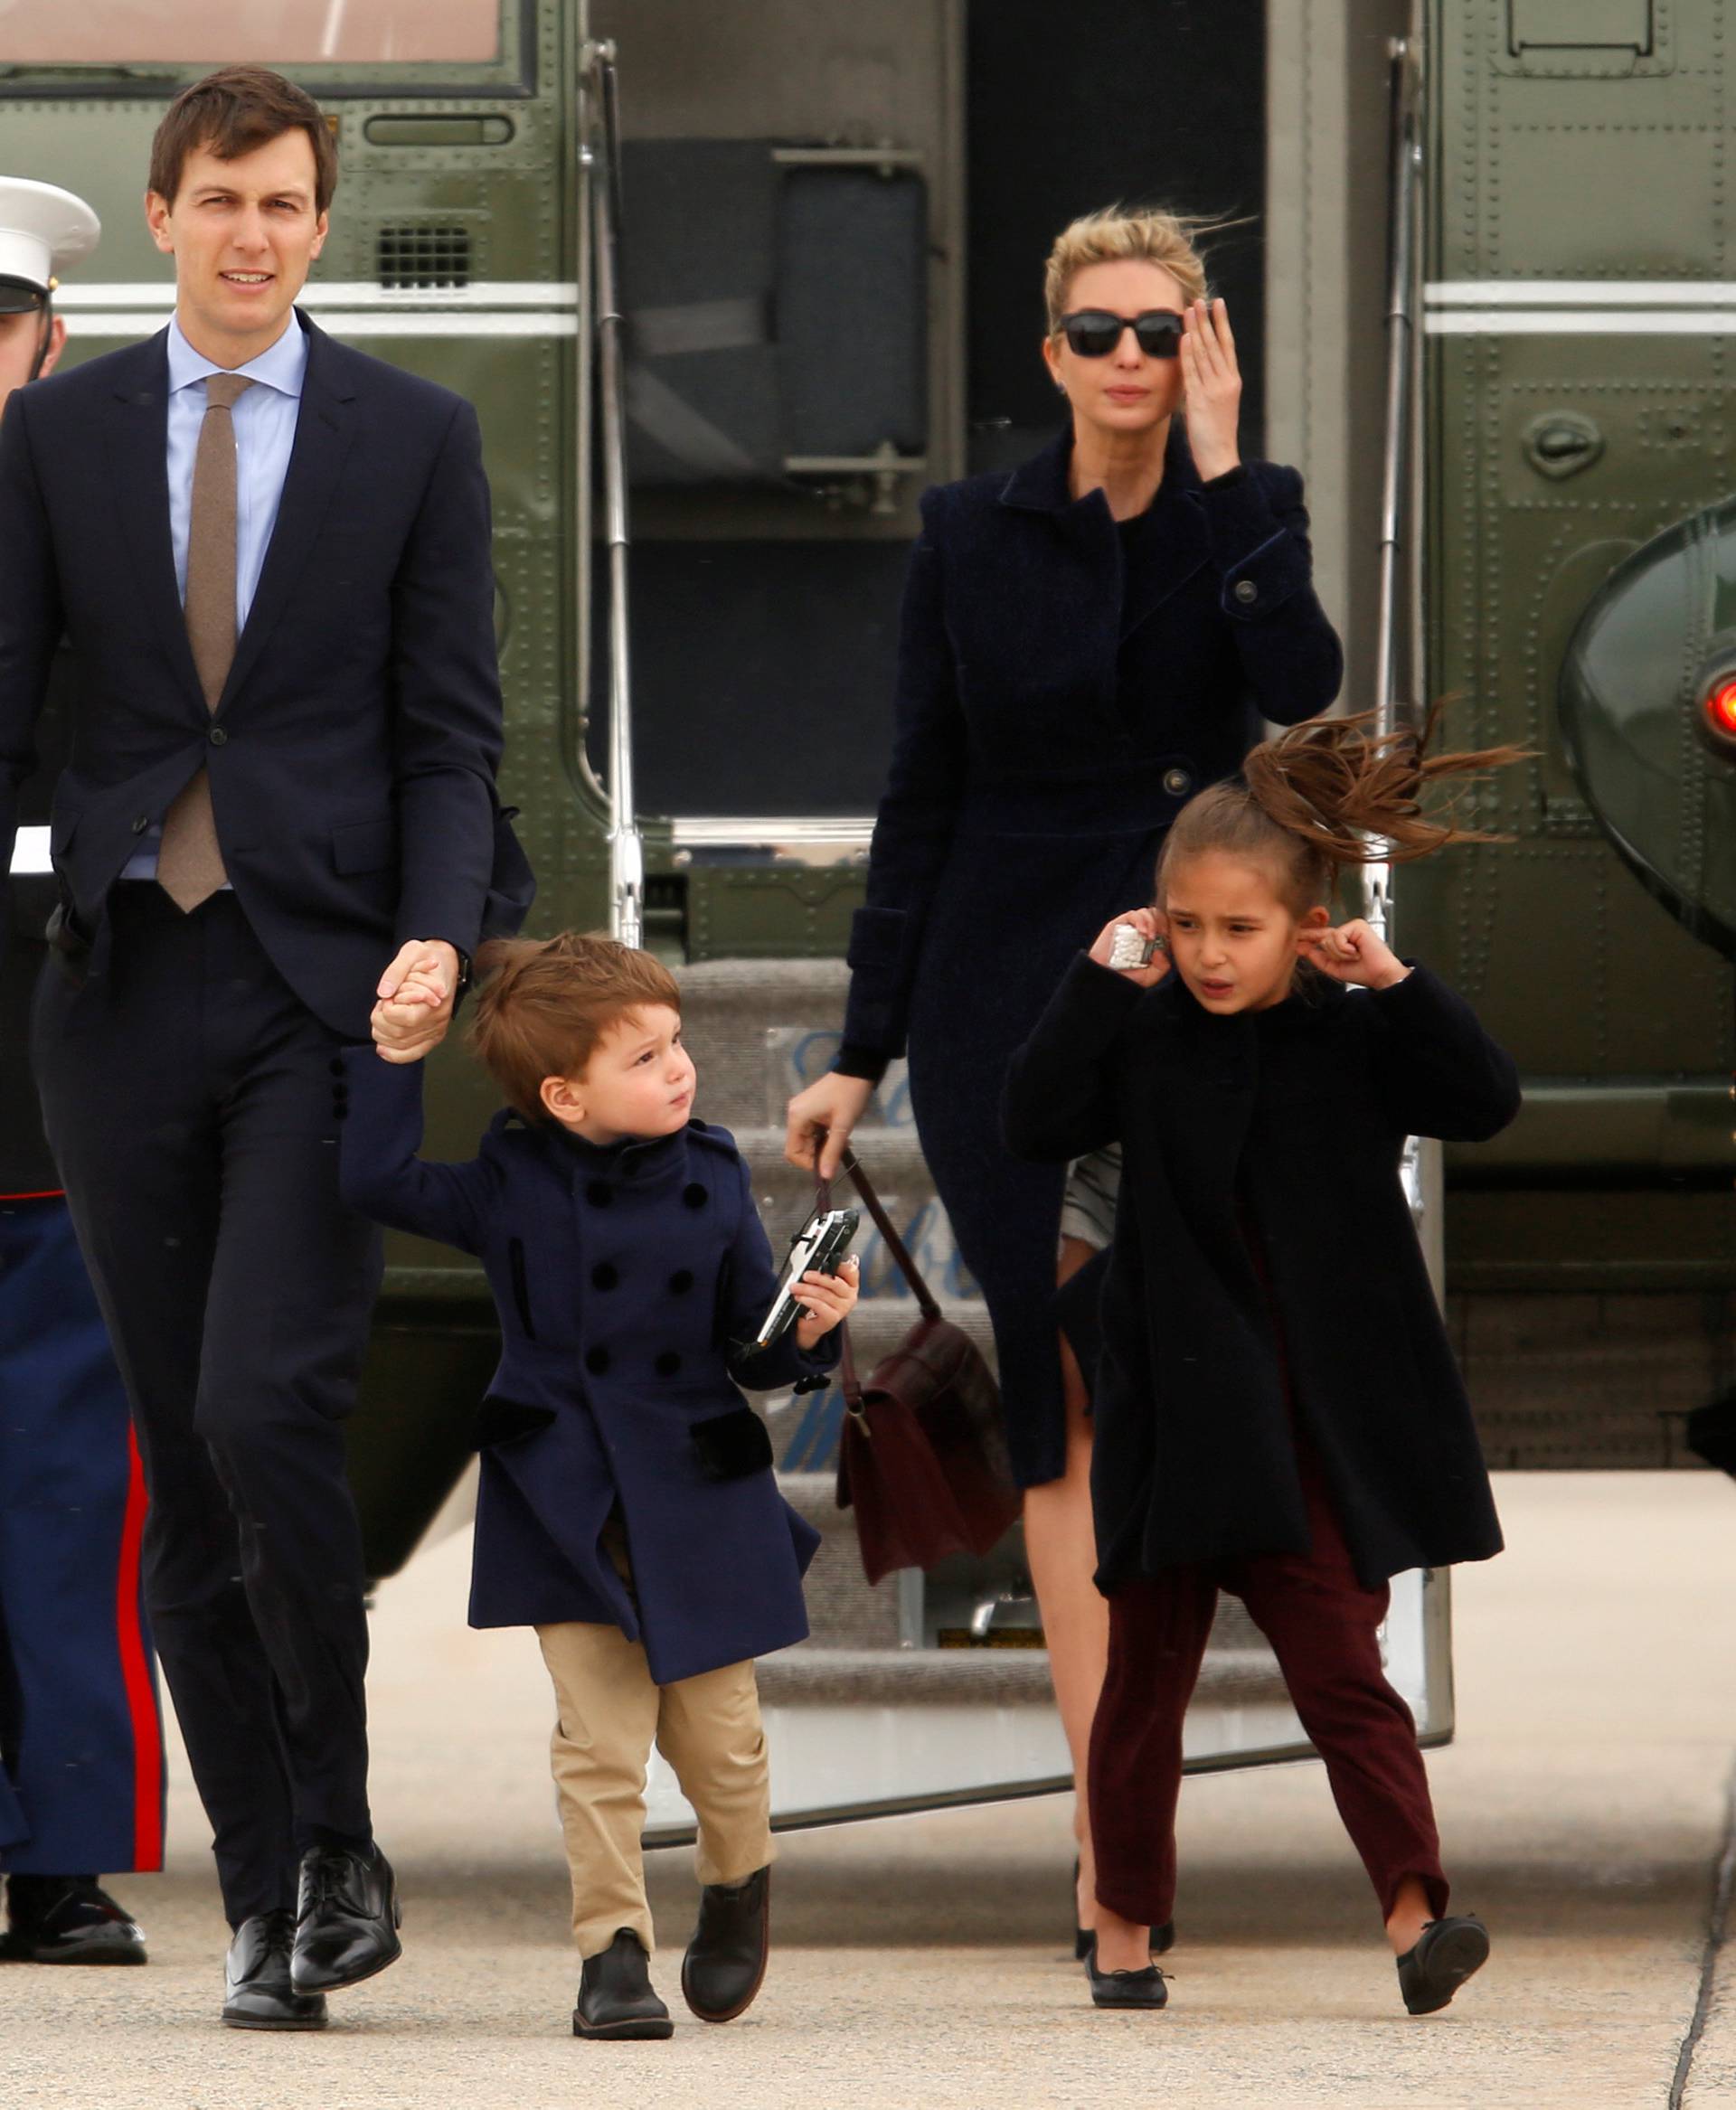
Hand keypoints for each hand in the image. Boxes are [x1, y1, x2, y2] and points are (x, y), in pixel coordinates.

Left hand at [373, 939, 458, 1064]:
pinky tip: (382, 1048)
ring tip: (386, 1015)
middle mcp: (438, 1021)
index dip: (388, 1010)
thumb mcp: (411, 952)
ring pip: (400, 1045)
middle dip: (380, 1020)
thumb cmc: (427, 957)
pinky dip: (394, 1055)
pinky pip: (412, 1054)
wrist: (445, 963)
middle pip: (399, 1034)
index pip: (406, 1019)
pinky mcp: (431, 1038)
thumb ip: (395, 971)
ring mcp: (435, 1032)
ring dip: (382, 1032)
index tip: (388, 996)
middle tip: (384, 1003)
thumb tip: (383, 994)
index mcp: (436, 1001)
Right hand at [785, 1071, 875, 1181]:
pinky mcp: (808, 1107)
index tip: (828, 1164)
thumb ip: (832, 1152)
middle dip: (818, 1153)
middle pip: (799, 1147)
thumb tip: (825, 1177)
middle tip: (839, 1151)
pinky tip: (837, 1132)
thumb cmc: (850, 1096)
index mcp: (797, 1118)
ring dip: (822, 1145)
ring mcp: (800, 1110)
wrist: (857, 1070)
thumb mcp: (843, 1126)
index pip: (792, 1153)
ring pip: (806, 1139)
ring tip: (842, 1140)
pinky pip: (811, 1130)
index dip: (808, 1164)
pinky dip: (823, 1136)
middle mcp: (794, 1114)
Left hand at [794, 1255, 859, 1348]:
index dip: (841, 1266)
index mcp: (850, 1284)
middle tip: (805, 1275)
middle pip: (835, 1283)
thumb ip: (823, 1274)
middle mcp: (850, 1296)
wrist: (812, 1324)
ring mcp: (843, 1308)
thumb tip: (814, 1264)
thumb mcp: (822, 1285)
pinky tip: (800, 1297)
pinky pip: (819, 1306)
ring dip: (806, 1289)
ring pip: (824, 1294)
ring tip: (795, 1287)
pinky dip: (807, 1300)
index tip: (827, 1263)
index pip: (851, 1271)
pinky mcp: (833, 1318)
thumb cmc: (818, 1301)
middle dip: (818, 1277)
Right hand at [1087, 907, 1170, 988]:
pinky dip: (1140, 920)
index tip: (1168, 937)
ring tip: (1149, 936)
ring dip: (1151, 921)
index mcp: (1153, 941)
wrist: (1106, 978)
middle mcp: (1144, 932)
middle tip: (1160, 934)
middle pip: (1158, 915)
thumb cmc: (1127, 978)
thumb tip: (1161, 951)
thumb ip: (1162, 967)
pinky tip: (1141, 931)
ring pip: (1147, 912)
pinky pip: (1133, 914)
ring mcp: (1132, 927)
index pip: (1166, 925)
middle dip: (1161, 923)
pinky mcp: (1119, 923)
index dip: (1169, 928)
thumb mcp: (1150, 976)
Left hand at [1180, 297, 1240, 480]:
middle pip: (1216, 344)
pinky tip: (1184, 337)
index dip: (1222, 323)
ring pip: (1204, 353)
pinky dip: (1189, 353)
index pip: (1227, 345)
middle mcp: (1226, 381)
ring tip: (1189, 310)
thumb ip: (1210, 385)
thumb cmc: (1216, 435)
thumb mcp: (1217, 405)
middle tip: (1200, 299)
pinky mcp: (1201, 399)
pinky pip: (1193, 371)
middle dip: (1207, 320)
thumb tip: (1198, 369)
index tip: (1217, 304)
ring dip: (1196, 330)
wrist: (1220, 457)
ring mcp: (1214, 389)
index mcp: (1232, 381)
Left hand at [1297, 918, 1409, 990]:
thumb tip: (1301, 947)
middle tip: (1352, 958)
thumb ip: (1317, 957)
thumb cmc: (1362, 972)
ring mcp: (1352, 927)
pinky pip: (1337, 937)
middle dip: (1334, 954)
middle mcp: (1346, 932)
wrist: (1379, 975)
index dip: (1308, 936)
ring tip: (1355, 956)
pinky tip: (1357, 951)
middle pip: (1323, 939)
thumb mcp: (1333, 967)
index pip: (1320, 936)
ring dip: (1340, 953)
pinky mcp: (1357, 925)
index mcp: (1340, 941)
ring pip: (1329, 939)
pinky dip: (1345, 949)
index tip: (1295, 936)